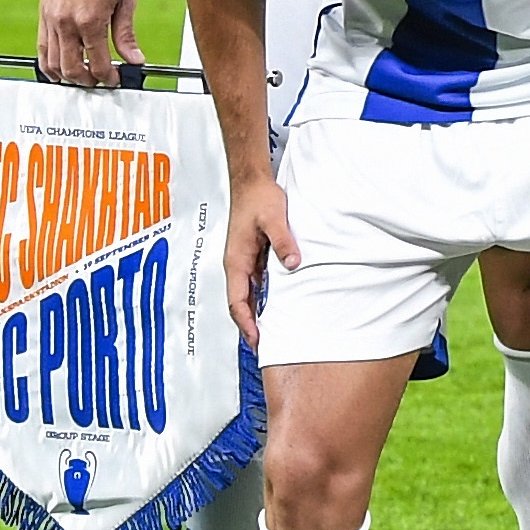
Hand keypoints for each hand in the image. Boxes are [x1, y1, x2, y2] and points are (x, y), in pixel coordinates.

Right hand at [39, 0, 141, 85]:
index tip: (114, 79)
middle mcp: (66, 22)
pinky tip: (60, 67)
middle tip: (99, 81)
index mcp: (90, 20)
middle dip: (86, 80)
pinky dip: (48, 62)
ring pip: (51, 62)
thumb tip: (134, 61)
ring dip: (67, 75)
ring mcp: (51, 19)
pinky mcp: (43, 13)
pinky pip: (41, 46)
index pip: (96, 63)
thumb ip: (126, 35)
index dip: (107, 77)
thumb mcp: (127, 1)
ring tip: (82, 75)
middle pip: (71, 68)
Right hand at [227, 176, 299, 346]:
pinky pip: (257, 283)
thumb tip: (292, 263)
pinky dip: (264, 298)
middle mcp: (237, 264)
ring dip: (257, 314)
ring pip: (248, 294)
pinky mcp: (254, 255)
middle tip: (266, 347)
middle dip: (250, 326)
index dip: (246, 323)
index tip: (257, 341)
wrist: (252, 182)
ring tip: (273, 333)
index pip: (237, 301)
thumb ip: (283, 241)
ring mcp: (245, 261)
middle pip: (240, 303)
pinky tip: (278, 306)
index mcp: (236, 260)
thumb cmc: (258, 198)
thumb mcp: (274, 218)